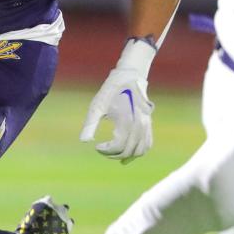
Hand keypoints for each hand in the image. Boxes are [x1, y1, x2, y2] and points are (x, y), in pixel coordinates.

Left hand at [80, 38, 155, 162]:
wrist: (129, 77)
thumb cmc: (110, 91)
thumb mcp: (97, 106)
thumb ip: (90, 124)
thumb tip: (84, 141)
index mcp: (126, 120)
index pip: (119, 146)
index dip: (106, 151)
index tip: (97, 147)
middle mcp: (139, 124)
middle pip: (129, 150)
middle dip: (114, 155)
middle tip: (103, 151)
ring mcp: (146, 124)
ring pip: (140, 150)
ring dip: (127, 156)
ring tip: (113, 154)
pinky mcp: (149, 124)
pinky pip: (147, 144)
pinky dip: (138, 151)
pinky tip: (127, 154)